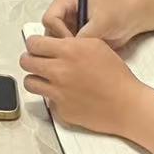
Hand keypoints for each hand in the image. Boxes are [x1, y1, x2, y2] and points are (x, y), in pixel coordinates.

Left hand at [20, 33, 144, 135]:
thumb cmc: (116, 76)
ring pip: (30, 82)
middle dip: (30, 59)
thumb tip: (55, 42)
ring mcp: (58, 93)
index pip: (33, 43)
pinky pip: (47, 100)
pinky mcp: (61, 110)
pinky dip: (53, 96)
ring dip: (35, 78)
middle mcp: (59, 71)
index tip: (37, 46)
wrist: (127, 105)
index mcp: (67, 51)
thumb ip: (71, 42)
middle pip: (25, 61)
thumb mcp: (95, 45)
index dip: (34, 43)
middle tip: (38, 60)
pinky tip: (65, 94)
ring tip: (46, 77)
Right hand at [38, 0, 145, 49]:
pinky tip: (86, 55)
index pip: (49, 19)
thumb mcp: (102, 21)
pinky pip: (66, 49)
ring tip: (83, 53)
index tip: (74, 42)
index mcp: (64, 1)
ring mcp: (68, 26)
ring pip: (56, 43)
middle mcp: (63, 13)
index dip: (59, 32)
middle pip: (49, 32)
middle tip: (77, 52)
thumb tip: (74, 48)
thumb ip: (86, 34)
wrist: (130, 17)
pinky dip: (74, 54)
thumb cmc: (118, 10)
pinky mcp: (74, 37)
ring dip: (68, 50)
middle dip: (62, 44)